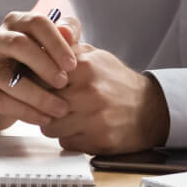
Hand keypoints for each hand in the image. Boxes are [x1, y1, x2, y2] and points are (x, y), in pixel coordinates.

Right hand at [0, 11, 82, 129]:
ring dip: (39, 96)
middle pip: (18, 44)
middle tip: (64, 83)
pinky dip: (25, 112)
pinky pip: (0, 101)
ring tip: (60, 109)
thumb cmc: (30, 66)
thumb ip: (64, 37)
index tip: (72, 65)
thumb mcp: (49, 50)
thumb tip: (68, 33)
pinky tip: (43, 118)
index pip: (36, 23)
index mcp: (15, 23)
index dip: (57, 43)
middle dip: (45, 65)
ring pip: (9, 78)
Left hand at [41, 44, 169, 152]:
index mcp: (84, 67)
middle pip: (42, 104)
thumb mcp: (94, 56)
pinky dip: (69, 138)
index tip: (38, 85)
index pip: (40, 77)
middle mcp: (89, 93)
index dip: (36, 83)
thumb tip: (39, 44)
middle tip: (50, 104)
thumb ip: (66, 49)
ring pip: (50, 127)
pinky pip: (65, 143)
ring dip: (54, 124)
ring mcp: (94, 119)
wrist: (150, 109)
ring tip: (66, 117)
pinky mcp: (99, 141)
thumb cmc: (116, 82)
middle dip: (42, 105)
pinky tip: (80, 129)